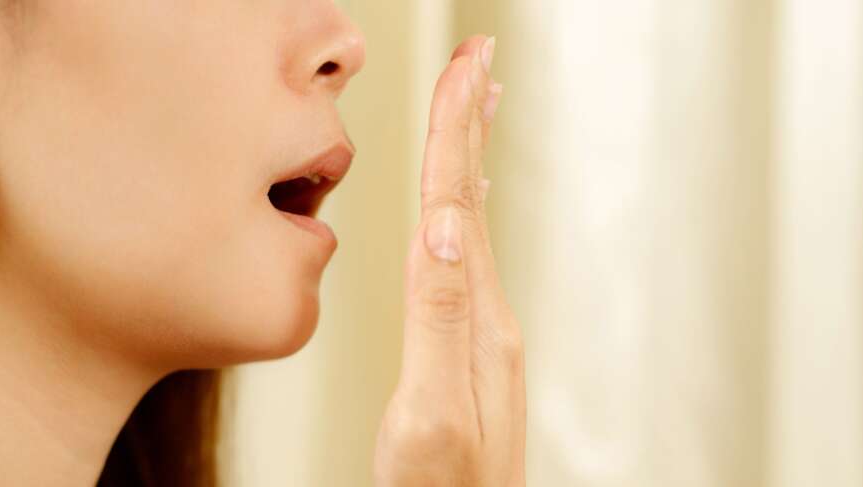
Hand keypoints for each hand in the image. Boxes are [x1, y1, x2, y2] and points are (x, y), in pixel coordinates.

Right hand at [373, 35, 525, 486]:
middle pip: (470, 199)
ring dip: (470, 158)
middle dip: (470, 123)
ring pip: (470, 221)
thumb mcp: (433, 410)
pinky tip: (461, 205)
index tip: (463, 67)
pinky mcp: (469, 345)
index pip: (457, 204)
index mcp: (473, 316)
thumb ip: (439, 320)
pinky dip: (462, 210)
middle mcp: (485, 312)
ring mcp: (481, 328)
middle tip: (477, 60)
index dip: (457, 132)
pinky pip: (466, 256)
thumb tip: (441, 229)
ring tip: (475, 110)